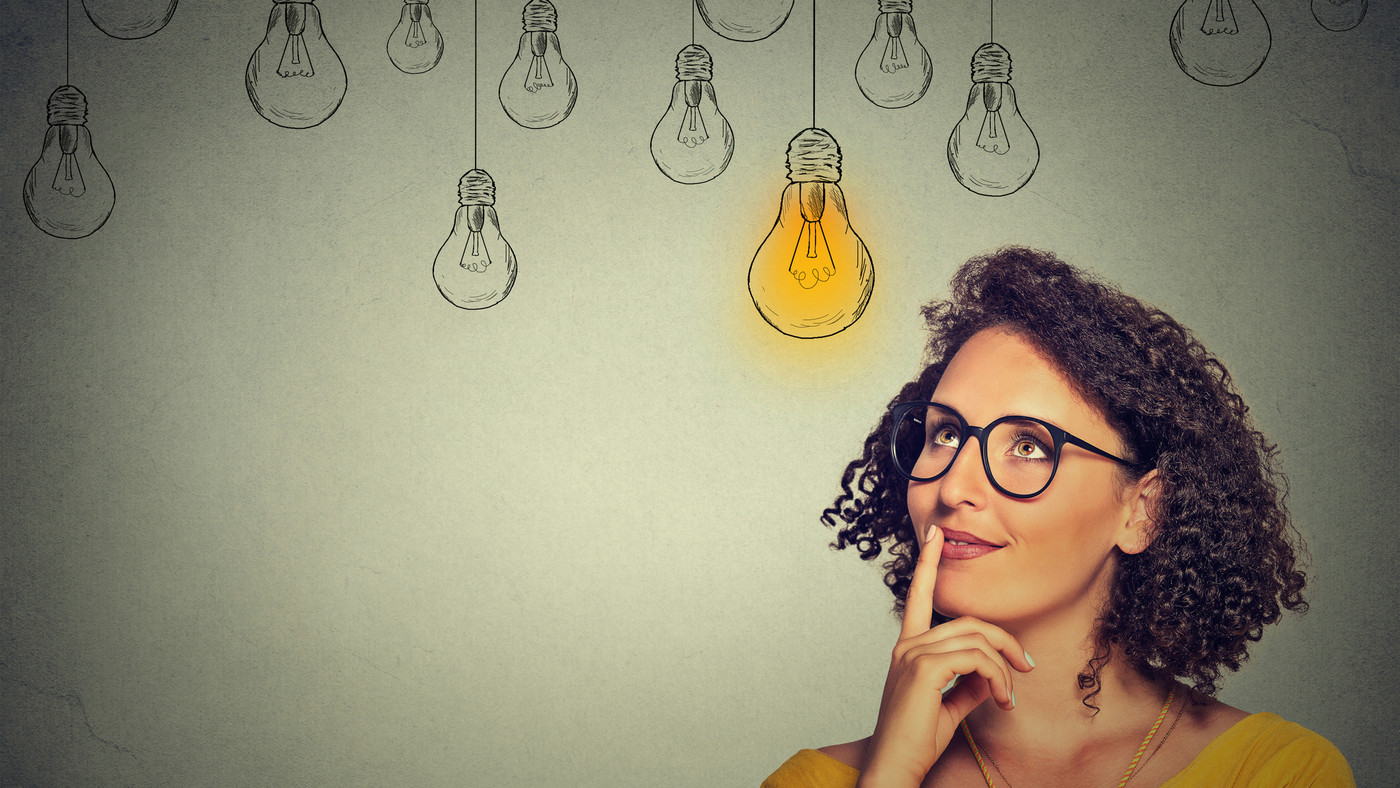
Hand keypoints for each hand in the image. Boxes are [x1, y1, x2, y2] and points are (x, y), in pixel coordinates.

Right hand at [856, 526, 1035, 786]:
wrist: (897, 766)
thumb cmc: (918, 740)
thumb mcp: (950, 704)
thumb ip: (970, 682)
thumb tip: (993, 673)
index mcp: (908, 648)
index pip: (918, 596)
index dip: (927, 563)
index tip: (934, 534)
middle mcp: (908, 646)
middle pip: (969, 622)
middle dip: (1005, 640)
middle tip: (1027, 667)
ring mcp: (913, 655)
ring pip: (976, 639)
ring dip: (1004, 666)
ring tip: (1010, 695)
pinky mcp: (924, 670)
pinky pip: (975, 659)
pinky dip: (997, 677)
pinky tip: (1001, 698)